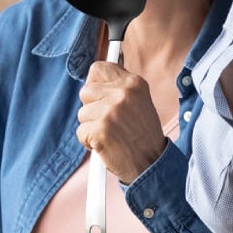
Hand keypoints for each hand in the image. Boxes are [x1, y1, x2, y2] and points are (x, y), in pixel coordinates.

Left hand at [76, 62, 166, 183]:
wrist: (152, 163)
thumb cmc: (143, 135)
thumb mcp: (139, 102)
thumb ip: (118, 88)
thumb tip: (93, 78)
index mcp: (134, 83)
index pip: (98, 69)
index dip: (95, 84)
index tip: (101, 96)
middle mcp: (123, 93)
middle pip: (86, 91)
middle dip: (92, 108)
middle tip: (110, 122)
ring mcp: (111, 111)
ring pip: (82, 113)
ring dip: (91, 127)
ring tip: (111, 134)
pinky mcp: (101, 130)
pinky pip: (81, 132)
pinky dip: (89, 142)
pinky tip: (106, 145)